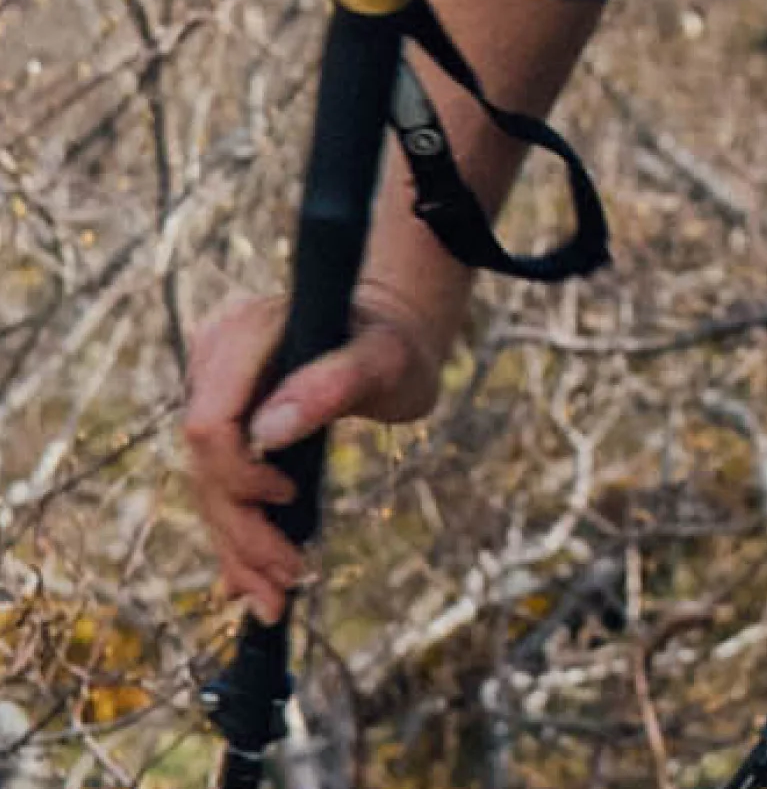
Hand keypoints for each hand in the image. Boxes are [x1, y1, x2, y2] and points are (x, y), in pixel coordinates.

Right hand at [182, 291, 441, 622]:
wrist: (390, 347)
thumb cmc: (394, 346)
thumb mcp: (384, 358)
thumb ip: (335, 382)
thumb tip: (266, 434)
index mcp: (242, 335)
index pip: (210, 424)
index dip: (240, 473)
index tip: (289, 496)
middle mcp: (213, 364)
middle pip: (206, 467)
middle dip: (243, 532)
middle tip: (289, 582)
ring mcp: (211, 398)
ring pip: (208, 490)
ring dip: (239, 550)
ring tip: (275, 598)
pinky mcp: (221, 430)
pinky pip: (218, 490)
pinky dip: (236, 539)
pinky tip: (249, 584)